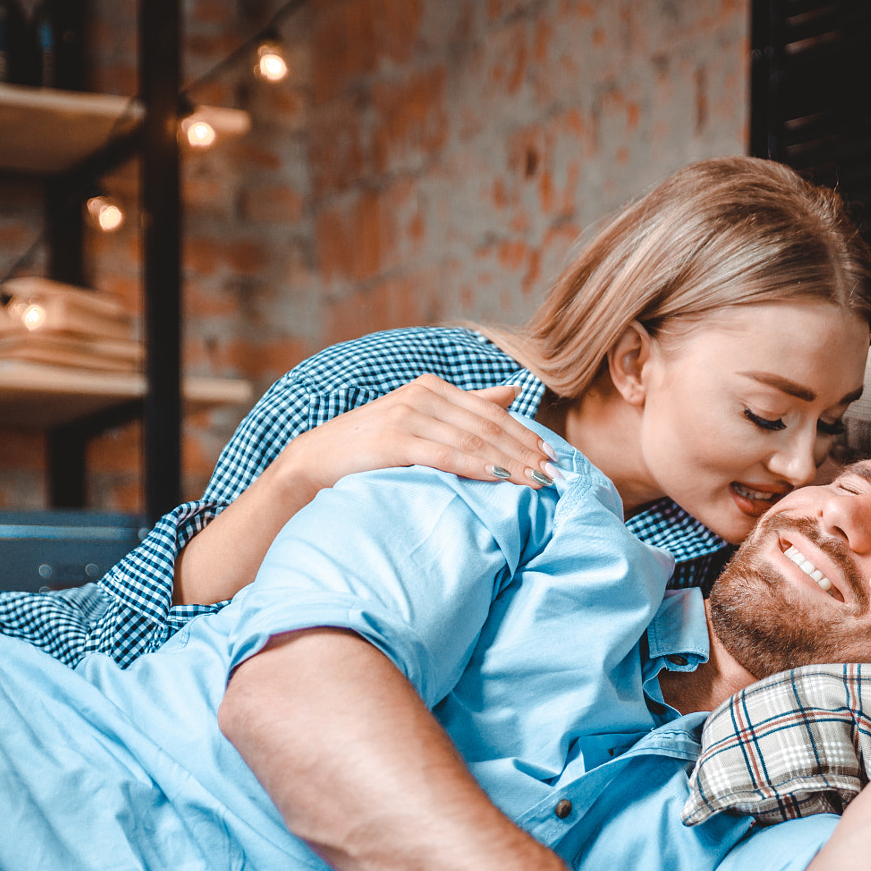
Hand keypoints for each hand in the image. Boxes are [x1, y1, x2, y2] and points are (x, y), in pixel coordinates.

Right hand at [273, 377, 556, 499]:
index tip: (554, 458)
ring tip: (539, 482)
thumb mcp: (419, 422)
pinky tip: (503, 479)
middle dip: (527, 452)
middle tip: (556, 475)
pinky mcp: (395, 439)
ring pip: (474, 440)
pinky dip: (478, 466)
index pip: (493, 414)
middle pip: (489, 426)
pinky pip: (447, 454)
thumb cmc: (368, 449)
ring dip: (511, 462)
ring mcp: (408, 414)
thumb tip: (512, 391)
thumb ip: (465, 407)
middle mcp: (423, 395)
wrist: (314, 464)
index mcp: (432, 388)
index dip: (527, 436)